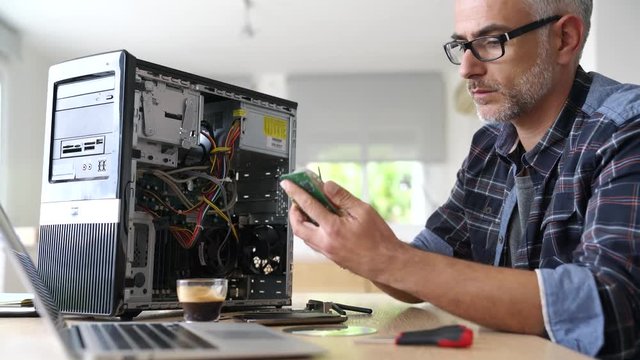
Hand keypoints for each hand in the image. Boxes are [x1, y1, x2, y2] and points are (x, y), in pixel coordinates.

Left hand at [280, 179, 405, 280]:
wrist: (386, 263)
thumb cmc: (379, 238)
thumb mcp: (363, 211)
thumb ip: (342, 197)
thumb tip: (327, 186)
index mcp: (333, 228)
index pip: (308, 205)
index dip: (296, 192)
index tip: (288, 184)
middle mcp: (325, 242)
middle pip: (297, 226)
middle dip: (293, 211)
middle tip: (297, 199)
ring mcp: (326, 251)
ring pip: (303, 236)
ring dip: (301, 221)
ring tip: (309, 209)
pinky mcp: (330, 256)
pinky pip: (313, 242)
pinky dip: (311, 230)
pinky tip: (320, 222)